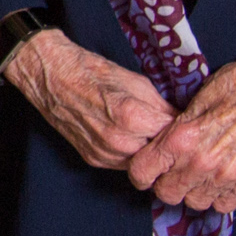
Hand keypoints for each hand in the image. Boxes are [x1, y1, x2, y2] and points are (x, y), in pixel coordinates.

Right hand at [3, 29, 174, 169]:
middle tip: (167, 130)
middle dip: (166, 141)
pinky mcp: (93, 159)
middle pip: (160, 152)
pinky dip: (130, 154)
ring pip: (143, 162)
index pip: (173, 133)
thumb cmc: (91, 71)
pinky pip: (123, 164)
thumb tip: (184, 121)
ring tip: (146, 132)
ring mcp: (104, 152)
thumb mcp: (136, 81)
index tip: (185, 124)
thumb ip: (162, 106)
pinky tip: (127, 137)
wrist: (50, 76)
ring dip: (148, 150)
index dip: (181, 127)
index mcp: (132, 117)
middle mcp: (119, 141)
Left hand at [125, 60, 235, 214]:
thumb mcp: (197, 98)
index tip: (145, 168)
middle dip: (165, 183)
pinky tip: (218, 179)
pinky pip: (224, 205)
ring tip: (197, 174)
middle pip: (167, 193)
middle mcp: (202, 162)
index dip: (140, 171)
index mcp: (182, 137)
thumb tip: (161, 140)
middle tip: (172, 170)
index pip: (143, 172)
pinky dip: (218, 196)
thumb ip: (177, 125)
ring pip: (195, 203)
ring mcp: (228, 176)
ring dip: (192, 191)